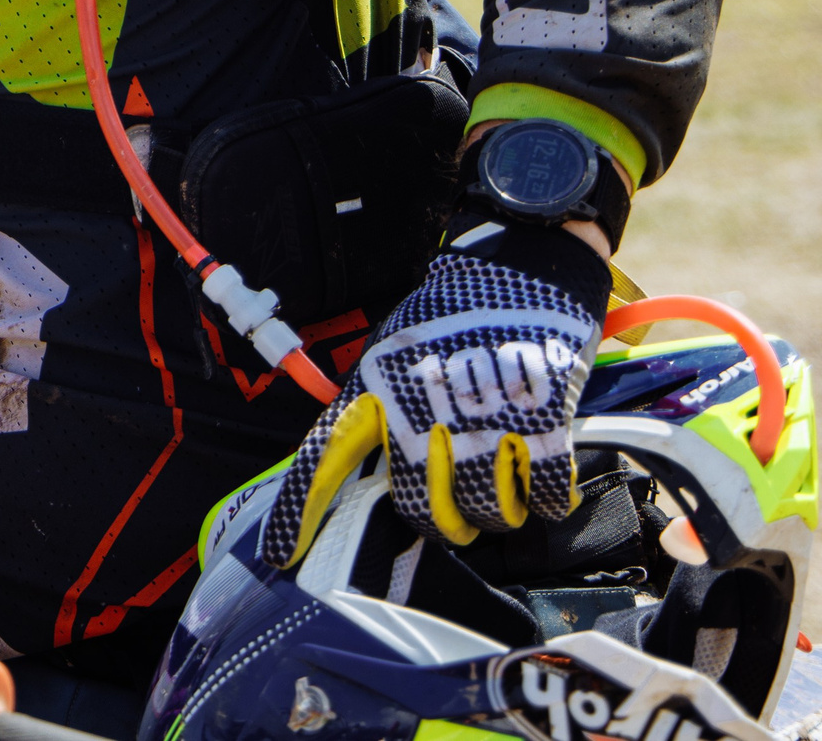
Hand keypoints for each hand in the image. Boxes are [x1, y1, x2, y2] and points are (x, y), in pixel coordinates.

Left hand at [259, 230, 610, 567]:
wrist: (518, 268)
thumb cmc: (451, 317)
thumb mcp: (390, 351)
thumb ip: (374, 409)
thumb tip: (364, 470)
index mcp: (376, 387)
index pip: (324, 458)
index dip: (300, 511)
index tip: (281, 556)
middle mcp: (420, 409)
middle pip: (420, 510)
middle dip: (443, 524)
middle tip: (458, 514)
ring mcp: (481, 417)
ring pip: (483, 511)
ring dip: (497, 513)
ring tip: (503, 488)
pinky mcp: (542, 421)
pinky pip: (541, 496)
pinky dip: (545, 500)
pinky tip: (543, 482)